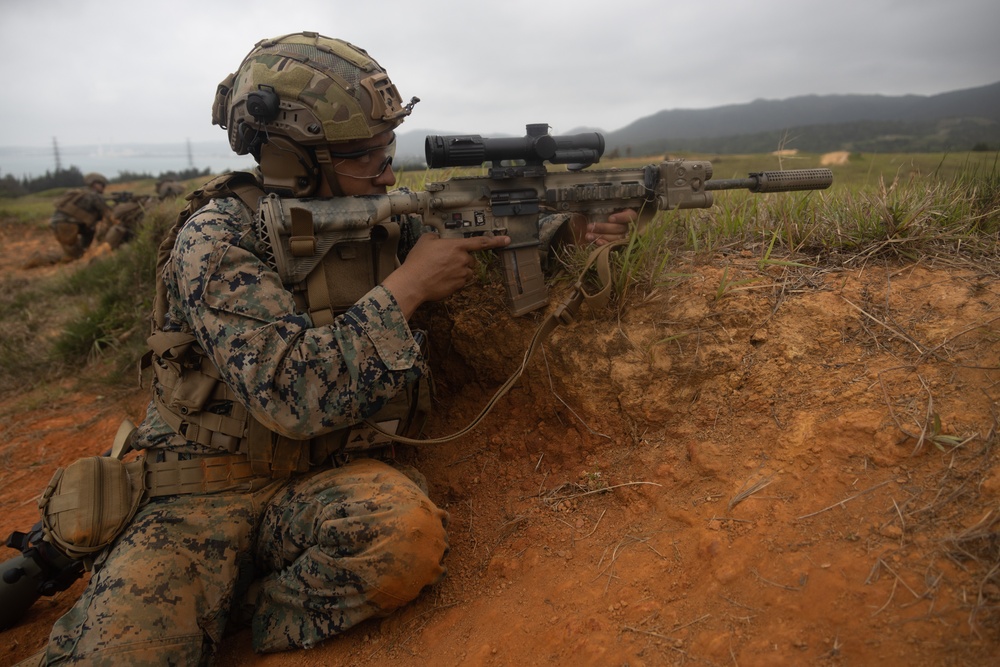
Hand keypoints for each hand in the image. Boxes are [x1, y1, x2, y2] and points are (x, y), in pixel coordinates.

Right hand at [383, 233, 510, 317]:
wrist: (413, 283)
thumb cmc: (418, 262)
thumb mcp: (425, 241)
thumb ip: (436, 237)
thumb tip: (438, 239)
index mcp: (457, 246)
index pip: (481, 242)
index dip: (496, 240)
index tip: (507, 240)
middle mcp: (463, 260)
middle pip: (470, 259)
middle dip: (461, 260)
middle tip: (444, 262)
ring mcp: (462, 274)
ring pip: (466, 271)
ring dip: (458, 270)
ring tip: (441, 271)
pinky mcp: (459, 286)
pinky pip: (461, 281)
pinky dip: (453, 280)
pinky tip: (440, 279)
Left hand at [570, 209, 635, 245]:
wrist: (596, 226)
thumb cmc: (600, 213)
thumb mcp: (601, 208)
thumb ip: (600, 208)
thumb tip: (592, 207)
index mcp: (628, 215)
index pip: (630, 216)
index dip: (621, 218)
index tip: (610, 218)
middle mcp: (627, 226)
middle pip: (620, 228)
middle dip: (604, 228)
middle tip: (590, 226)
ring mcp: (623, 237)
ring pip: (616, 238)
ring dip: (601, 236)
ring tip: (589, 235)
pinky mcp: (617, 245)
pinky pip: (613, 246)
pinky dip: (604, 244)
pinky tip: (597, 242)